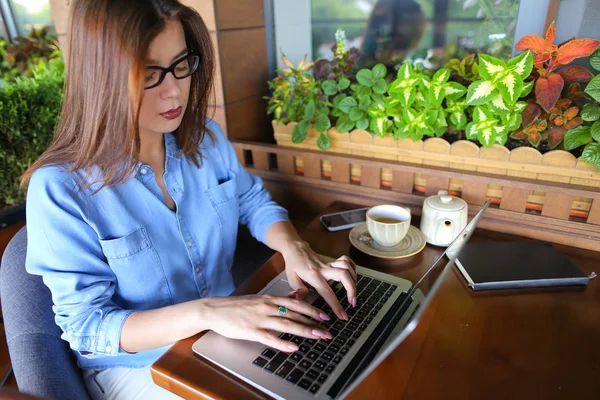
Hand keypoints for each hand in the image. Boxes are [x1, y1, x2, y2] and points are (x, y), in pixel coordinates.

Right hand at [200, 295, 333, 351]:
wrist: (215, 310)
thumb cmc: (238, 305)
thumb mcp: (260, 297)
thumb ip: (279, 298)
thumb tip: (296, 294)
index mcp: (270, 298)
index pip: (296, 303)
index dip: (312, 310)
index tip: (325, 316)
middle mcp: (268, 307)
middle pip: (295, 314)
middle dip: (314, 322)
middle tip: (328, 330)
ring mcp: (260, 319)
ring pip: (287, 325)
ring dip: (304, 331)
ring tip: (318, 336)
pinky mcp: (251, 331)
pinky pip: (270, 338)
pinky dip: (283, 343)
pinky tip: (294, 347)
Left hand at [282, 241, 356, 320]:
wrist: (296, 248)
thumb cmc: (294, 265)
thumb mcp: (291, 278)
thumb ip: (298, 290)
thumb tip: (302, 299)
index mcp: (314, 276)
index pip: (327, 292)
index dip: (336, 305)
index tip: (342, 316)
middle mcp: (324, 269)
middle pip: (343, 275)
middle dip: (352, 290)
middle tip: (353, 303)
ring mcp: (329, 264)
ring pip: (347, 267)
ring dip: (354, 279)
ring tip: (353, 292)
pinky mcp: (332, 261)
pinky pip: (346, 260)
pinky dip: (353, 267)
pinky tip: (352, 277)